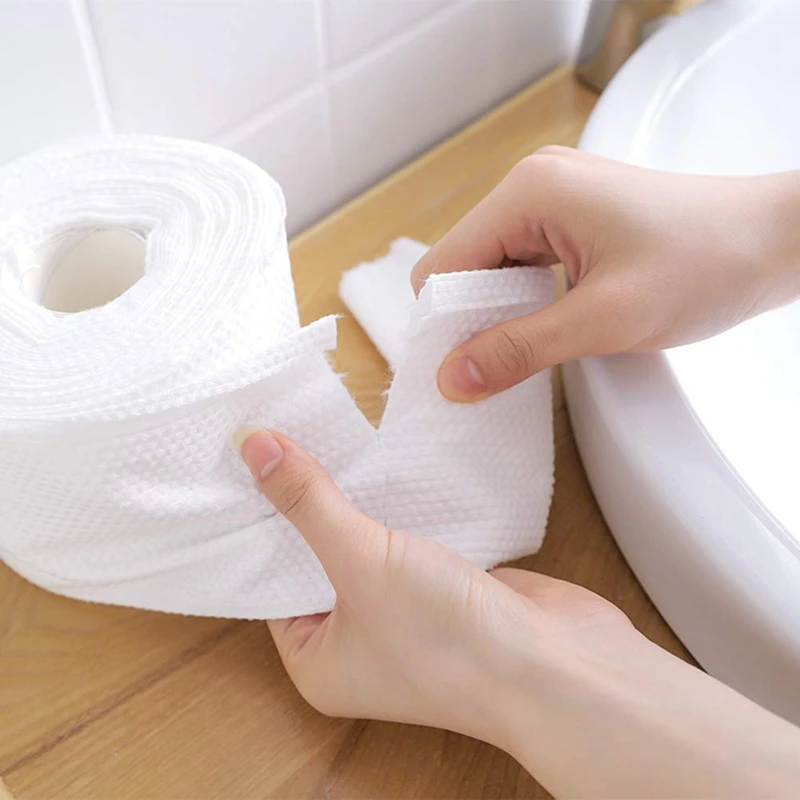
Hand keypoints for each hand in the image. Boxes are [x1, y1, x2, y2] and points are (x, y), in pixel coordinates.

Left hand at [237, 428, 799, 797]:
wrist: (558, 665)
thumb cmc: (446, 637)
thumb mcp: (360, 561)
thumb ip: (307, 502)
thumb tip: (251, 447)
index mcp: (318, 662)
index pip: (270, 585)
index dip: (260, 526)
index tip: (246, 468)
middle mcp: (358, 643)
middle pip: (318, 560)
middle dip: (309, 506)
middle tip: (285, 440)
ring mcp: (405, 614)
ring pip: (367, 545)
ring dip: (358, 501)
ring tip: (326, 439)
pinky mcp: (446, 586)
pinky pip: (409, 538)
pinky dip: (400, 507)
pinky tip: (385, 461)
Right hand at [411, 147, 799, 400]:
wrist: (777, 240)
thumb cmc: (706, 263)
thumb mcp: (604, 319)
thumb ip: (520, 350)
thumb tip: (452, 378)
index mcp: (529, 193)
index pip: (442, 267)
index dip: (446, 324)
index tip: (466, 370)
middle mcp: (531, 185)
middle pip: (462, 267)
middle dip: (474, 320)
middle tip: (506, 366)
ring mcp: (551, 198)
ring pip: (490, 269)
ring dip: (502, 313)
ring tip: (538, 345)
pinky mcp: (570, 217)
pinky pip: (522, 264)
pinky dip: (525, 301)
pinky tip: (552, 324)